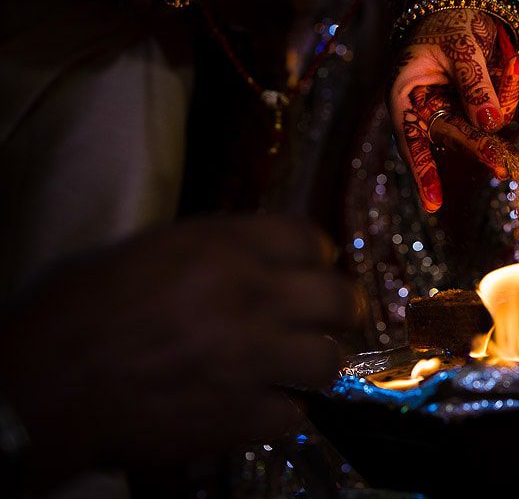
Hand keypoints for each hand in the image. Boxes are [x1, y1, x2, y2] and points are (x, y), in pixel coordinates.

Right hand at [0, 216, 357, 485]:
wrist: (40, 386)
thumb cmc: (73, 310)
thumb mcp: (143, 252)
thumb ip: (207, 252)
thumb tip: (244, 261)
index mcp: (223, 247)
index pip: (310, 239)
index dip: (315, 257)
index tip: (312, 269)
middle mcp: (251, 296)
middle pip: (339, 298)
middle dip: (340, 309)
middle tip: (329, 318)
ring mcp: (251, 359)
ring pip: (329, 361)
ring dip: (314, 364)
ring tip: (296, 368)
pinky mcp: (239, 417)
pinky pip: (293, 417)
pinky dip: (280, 414)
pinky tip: (260, 408)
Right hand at [389, 9, 518, 211]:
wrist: (465, 3)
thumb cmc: (449, 21)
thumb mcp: (460, 46)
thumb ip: (474, 82)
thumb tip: (490, 123)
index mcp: (405, 95)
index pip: (411, 138)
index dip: (422, 171)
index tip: (434, 203)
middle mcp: (427, 108)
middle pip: (454, 136)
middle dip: (481, 146)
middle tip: (507, 168)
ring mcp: (453, 108)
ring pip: (482, 125)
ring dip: (500, 97)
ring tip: (512, 63)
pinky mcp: (477, 105)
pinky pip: (499, 109)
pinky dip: (508, 87)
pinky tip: (513, 62)